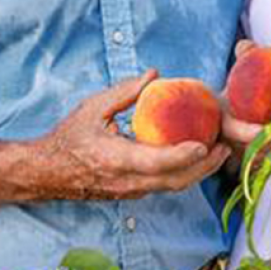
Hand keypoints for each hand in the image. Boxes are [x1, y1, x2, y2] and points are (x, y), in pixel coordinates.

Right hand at [41, 71, 230, 200]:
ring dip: (197, 172)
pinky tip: (194, 158)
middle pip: (175, 180)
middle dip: (204, 166)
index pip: (157, 162)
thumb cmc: (69, 137)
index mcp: (116, 159)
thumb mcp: (93, 108)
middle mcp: (127, 181)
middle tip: (224, 146)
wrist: (47, 172)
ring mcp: (130, 192)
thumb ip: (125, 92)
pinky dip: (183, 174)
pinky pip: (164, 186)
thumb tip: (154, 75)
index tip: (205, 144)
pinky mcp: (132, 194)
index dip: (184, 155)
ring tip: (217, 152)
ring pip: (172, 186)